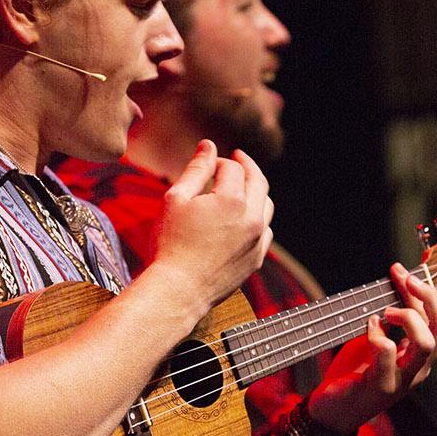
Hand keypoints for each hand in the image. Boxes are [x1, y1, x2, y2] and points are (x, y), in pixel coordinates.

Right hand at [153, 140, 273, 308]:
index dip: (219, 161)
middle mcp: (252, 218)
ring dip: (256, 191)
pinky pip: (265, 232)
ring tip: (243, 185)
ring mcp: (257, 241)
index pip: (232, 168)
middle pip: (258, 181)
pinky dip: (258, 218)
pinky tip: (245, 217)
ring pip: (266, 206)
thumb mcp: (176, 199)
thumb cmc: (170, 243)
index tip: (208, 164)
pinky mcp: (256, 260)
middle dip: (247, 166)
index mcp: (233, 200)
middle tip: (237, 157)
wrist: (178, 290)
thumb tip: (208, 145)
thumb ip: (196, 169)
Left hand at [307, 264, 436, 433]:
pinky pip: (387, 354)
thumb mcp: (375, 340)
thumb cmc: (354, 374)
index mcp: (419, 356)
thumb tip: (396, 283)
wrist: (332, 412)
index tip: (403, 271)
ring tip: (385, 312)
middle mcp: (418, 369)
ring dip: (408, 319)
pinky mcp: (382, 387)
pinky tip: (367, 329)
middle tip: (406, 280)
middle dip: (428, 298)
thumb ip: (389, 318)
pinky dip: (377, 334)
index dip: (426, 292)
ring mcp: (403, 380)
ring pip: (425, 344)